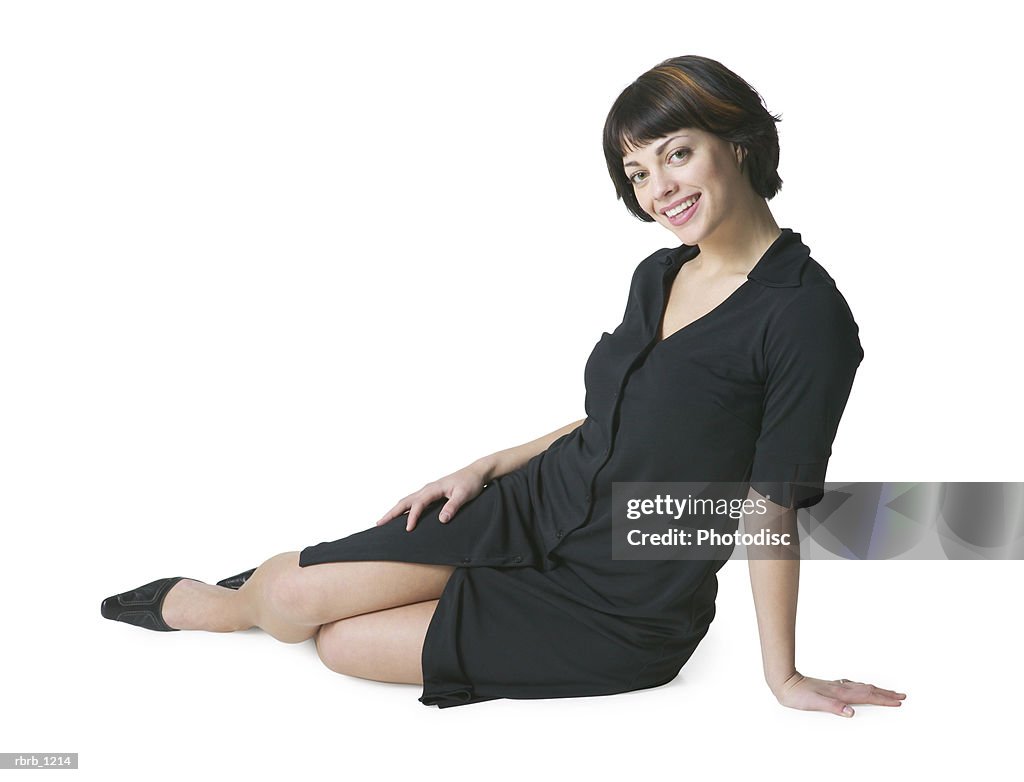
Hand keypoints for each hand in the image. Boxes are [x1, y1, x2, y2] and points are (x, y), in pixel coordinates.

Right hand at [375, 463, 488, 531]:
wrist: (476, 472)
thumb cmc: (471, 483)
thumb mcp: (464, 495)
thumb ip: (453, 506)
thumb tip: (442, 519)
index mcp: (433, 488)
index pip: (418, 504)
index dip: (412, 517)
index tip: (408, 529)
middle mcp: (427, 489)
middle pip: (405, 501)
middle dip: (391, 513)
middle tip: (378, 524)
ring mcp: (428, 491)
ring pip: (407, 501)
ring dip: (395, 511)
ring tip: (384, 522)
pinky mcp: (431, 494)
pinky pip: (413, 502)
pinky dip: (404, 509)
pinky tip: (402, 517)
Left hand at [772, 671, 906, 717]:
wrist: (784, 682)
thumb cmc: (797, 695)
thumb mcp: (815, 703)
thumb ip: (833, 707)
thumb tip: (852, 712)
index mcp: (840, 693)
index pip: (867, 696)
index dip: (883, 700)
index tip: (898, 701)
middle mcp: (840, 688)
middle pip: (868, 690)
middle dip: (885, 694)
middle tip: (902, 696)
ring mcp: (835, 686)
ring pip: (861, 687)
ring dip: (876, 690)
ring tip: (887, 692)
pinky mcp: (829, 687)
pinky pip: (851, 687)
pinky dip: (861, 688)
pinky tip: (859, 688)